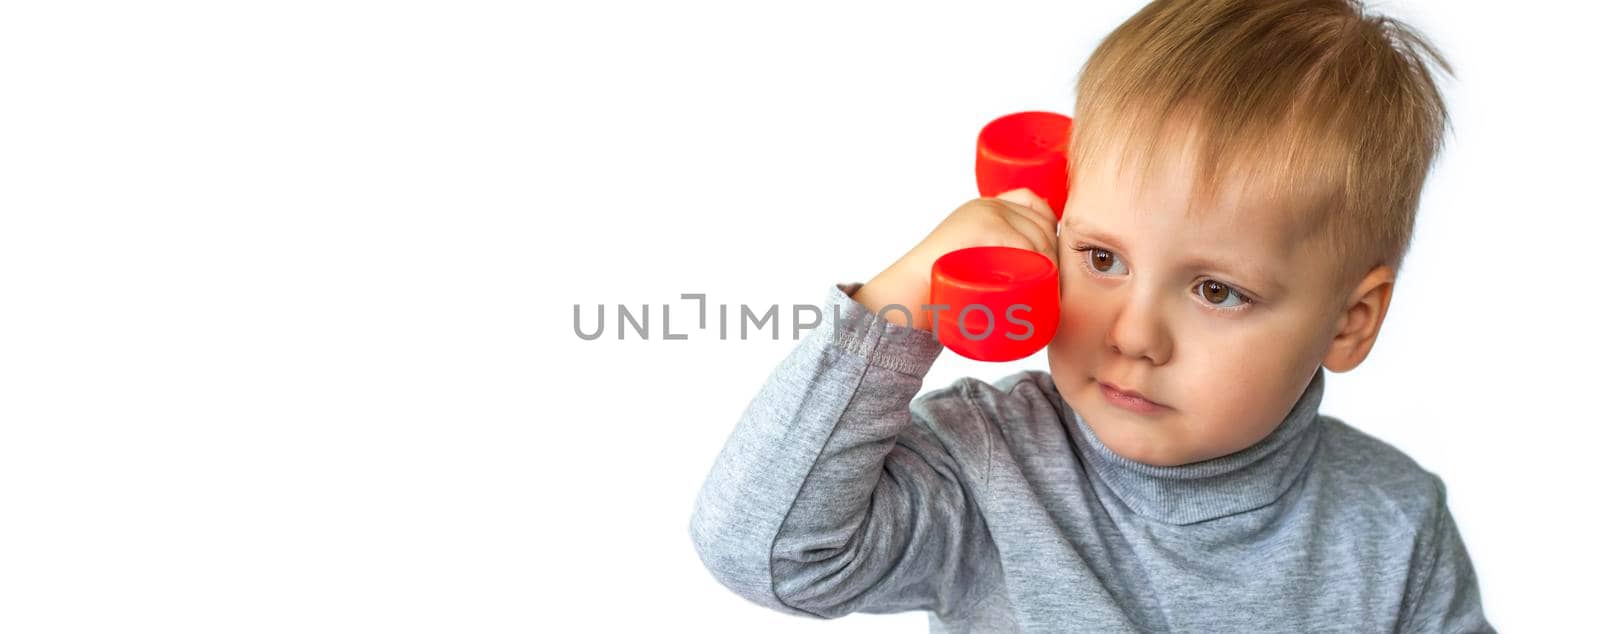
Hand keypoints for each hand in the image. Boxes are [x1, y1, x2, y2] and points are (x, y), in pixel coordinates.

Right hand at [853, 188, 1058, 330]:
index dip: (1052, 231)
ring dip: (1051, 266)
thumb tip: (1025, 289)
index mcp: (986, 209)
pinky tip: (1042, 282)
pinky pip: (1024, 244)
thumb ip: (989, 263)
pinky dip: (1037, 264)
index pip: (1037, 206)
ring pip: (1038, 237)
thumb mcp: (969, 265)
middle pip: (1042, 224)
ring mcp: (984, 214)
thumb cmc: (938, 291)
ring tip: (1051, 294)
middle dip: (1055, 256)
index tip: (1052, 263)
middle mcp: (987, 205)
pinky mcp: (980, 227)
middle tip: (1055, 290)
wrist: (907, 295)